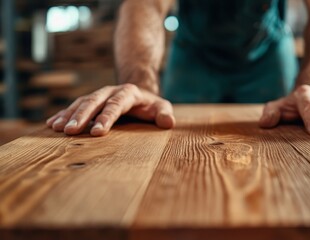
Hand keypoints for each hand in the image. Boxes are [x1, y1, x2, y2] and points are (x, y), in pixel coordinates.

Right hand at [46, 83, 174, 135]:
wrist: (139, 94)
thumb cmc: (151, 106)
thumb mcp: (162, 108)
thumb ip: (164, 114)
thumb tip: (168, 122)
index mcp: (128, 93)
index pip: (116, 105)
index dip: (106, 118)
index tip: (97, 132)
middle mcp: (110, 92)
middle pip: (94, 102)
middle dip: (82, 116)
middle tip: (70, 131)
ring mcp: (98, 96)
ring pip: (81, 103)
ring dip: (69, 115)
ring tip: (57, 128)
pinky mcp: (90, 102)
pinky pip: (74, 106)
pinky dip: (63, 114)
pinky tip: (52, 124)